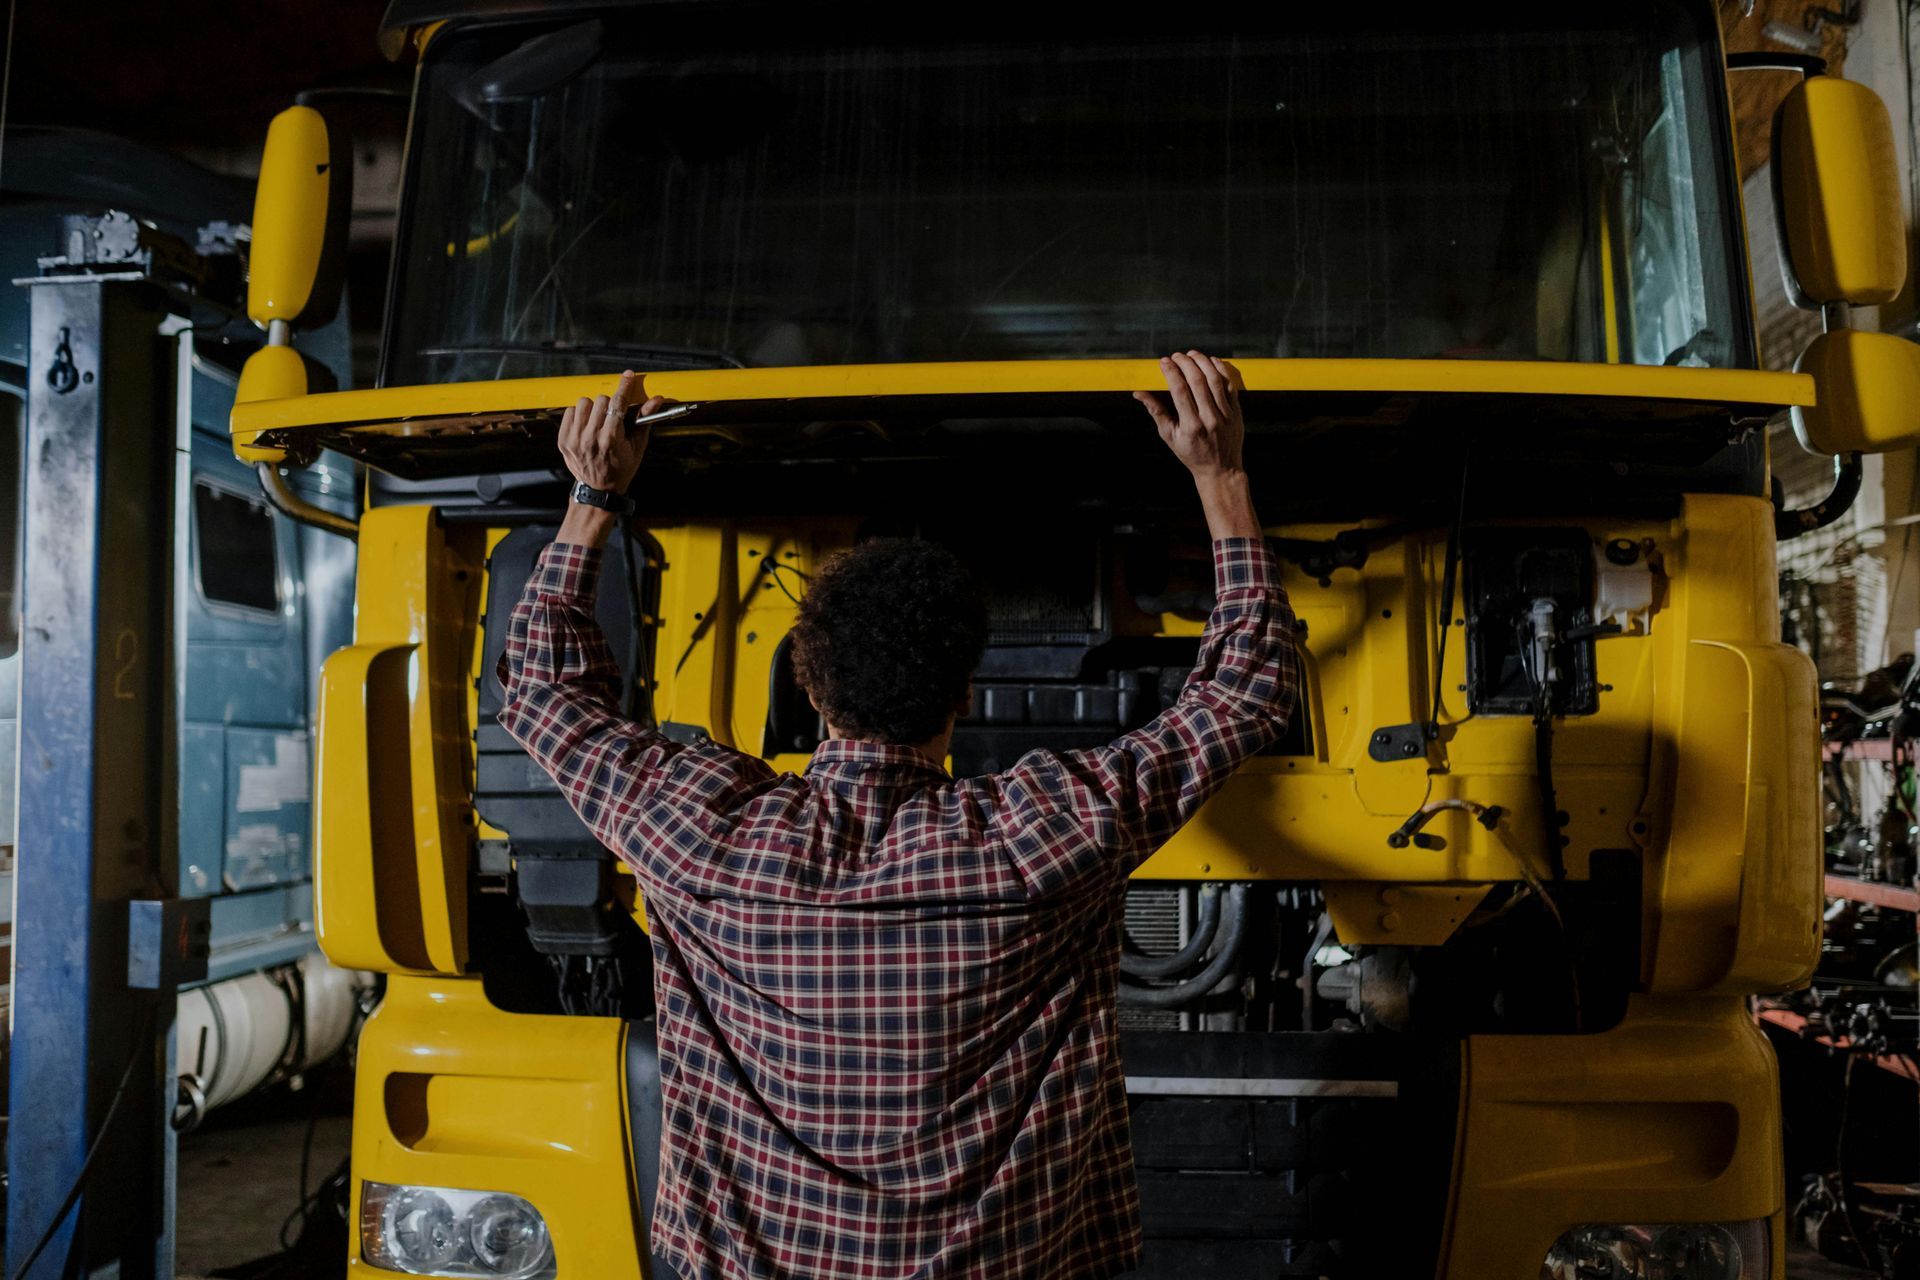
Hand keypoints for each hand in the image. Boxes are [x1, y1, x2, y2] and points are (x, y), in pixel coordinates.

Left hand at [559, 370, 670, 493]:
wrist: (599, 489)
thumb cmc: (622, 467)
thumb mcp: (638, 446)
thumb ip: (645, 420)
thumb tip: (656, 400)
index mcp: (610, 439)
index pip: (618, 403)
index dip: (624, 387)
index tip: (627, 376)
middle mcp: (590, 438)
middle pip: (601, 400)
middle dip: (610, 405)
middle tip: (613, 418)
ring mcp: (574, 440)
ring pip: (583, 403)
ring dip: (593, 408)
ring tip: (598, 421)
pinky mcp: (563, 440)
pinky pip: (569, 411)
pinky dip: (579, 415)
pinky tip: (586, 426)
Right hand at [1133, 351, 1244, 480]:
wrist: (1221, 469)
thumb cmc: (1191, 454)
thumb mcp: (1170, 437)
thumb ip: (1156, 412)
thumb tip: (1139, 393)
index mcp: (1191, 426)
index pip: (1179, 390)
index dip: (1171, 372)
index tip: (1164, 362)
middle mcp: (1209, 418)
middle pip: (1197, 381)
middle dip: (1185, 363)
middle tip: (1176, 356)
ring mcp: (1225, 414)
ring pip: (1214, 379)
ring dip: (1202, 362)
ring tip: (1191, 354)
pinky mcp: (1237, 411)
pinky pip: (1229, 384)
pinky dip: (1220, 369)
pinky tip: (1211, 361)